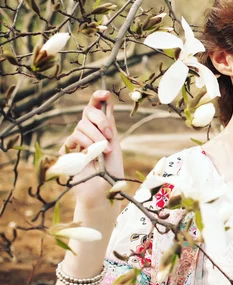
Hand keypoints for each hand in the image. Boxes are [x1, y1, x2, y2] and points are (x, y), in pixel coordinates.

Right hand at [59, 90, 123, 209]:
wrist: (102, 190)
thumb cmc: (111, 170)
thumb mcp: (113, 142)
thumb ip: (109, 123)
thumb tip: (108, 101)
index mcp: (100, 128)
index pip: (95, 107)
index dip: (98, 97)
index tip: (105, 93)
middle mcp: (88, 132)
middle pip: (88, 112)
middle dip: (101, 121)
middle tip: (109, 136)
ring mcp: (76, 140)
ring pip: (82, 125)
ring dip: (95, 137)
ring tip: (104, 151)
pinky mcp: (67, 150)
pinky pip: (74, 137)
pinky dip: (85, 144)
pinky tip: (90, 155)